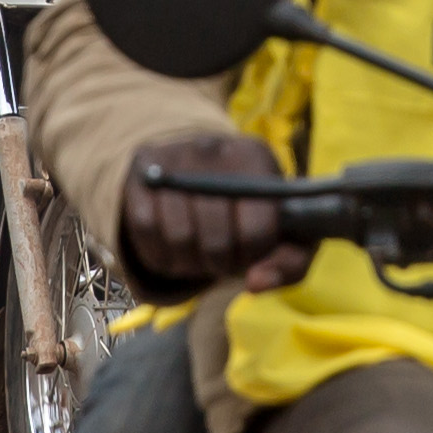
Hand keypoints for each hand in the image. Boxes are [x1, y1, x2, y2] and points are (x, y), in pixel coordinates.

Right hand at [123, 128, 301, 291]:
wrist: (199, 167)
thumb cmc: (249, 207)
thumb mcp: (284, 229)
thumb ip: (290, 262)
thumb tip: (255, 283)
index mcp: (257, 159)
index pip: (257, 229)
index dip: (253, 255)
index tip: (249, 251)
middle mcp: (214, 149)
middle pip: (215, 239)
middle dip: (220, 263)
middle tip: (221, 258)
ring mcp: (174, 157)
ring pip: (178, 238)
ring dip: (188, 264)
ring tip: (198, 254)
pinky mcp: (142, 169)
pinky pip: (145, 229)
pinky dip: (159, 254)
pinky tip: (174, 247)